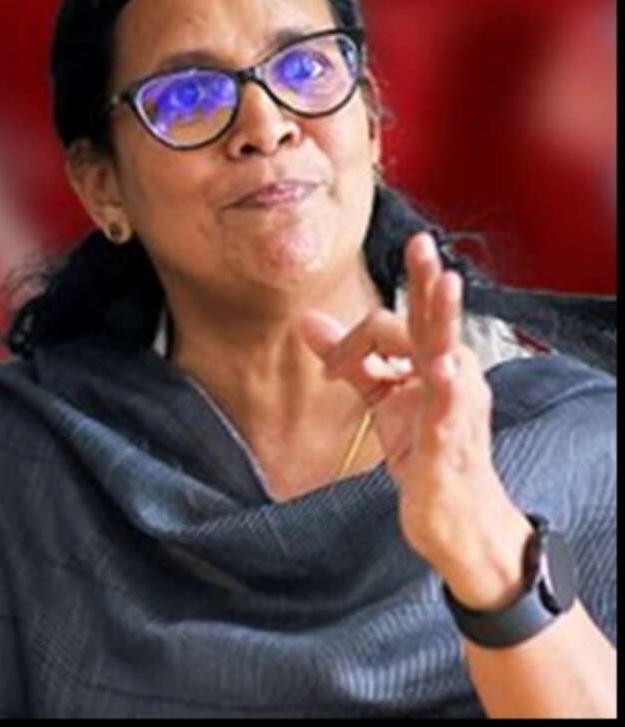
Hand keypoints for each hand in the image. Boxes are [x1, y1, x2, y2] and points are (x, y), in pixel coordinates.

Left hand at [301, 232, 531, 609]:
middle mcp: (451, 376)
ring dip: (445, 319)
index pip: (393, 324)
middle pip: (435, 320)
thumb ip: (351, 359)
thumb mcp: (382, 398)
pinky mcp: (448, 445)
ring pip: (448, 354)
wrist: (451, 517)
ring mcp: (454, 408)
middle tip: (421, 243)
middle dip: (426, 280)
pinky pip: (448, 412)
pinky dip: (447, 388)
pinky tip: (446, 368)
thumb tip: (305, 320)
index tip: (331, 369)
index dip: (351, 339)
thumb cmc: (425, 451)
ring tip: (445, 283)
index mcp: (433, 361)